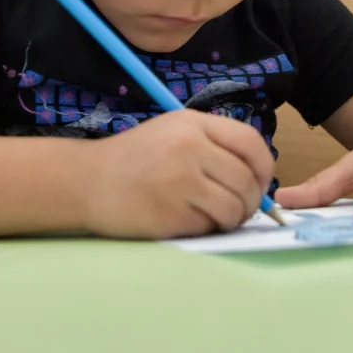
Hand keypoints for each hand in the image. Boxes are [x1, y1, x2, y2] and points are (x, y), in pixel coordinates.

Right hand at [82, 109, 274, 239]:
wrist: (87, 181)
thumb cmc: (134, 159)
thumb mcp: (172, 132)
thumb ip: (212, 144)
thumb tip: (255, 176)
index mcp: (192, 123)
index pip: (250, 142)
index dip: (264, 167)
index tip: (260, 182)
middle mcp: (190, 147)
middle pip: (247, 180)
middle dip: (251, 200)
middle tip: (238, 209)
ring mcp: (181, 181)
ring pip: (235, 207)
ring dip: (232, 219)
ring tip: (214, 216)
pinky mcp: (172, 213)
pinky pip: (210, 226)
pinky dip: (207, 228)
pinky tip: (188, 220)